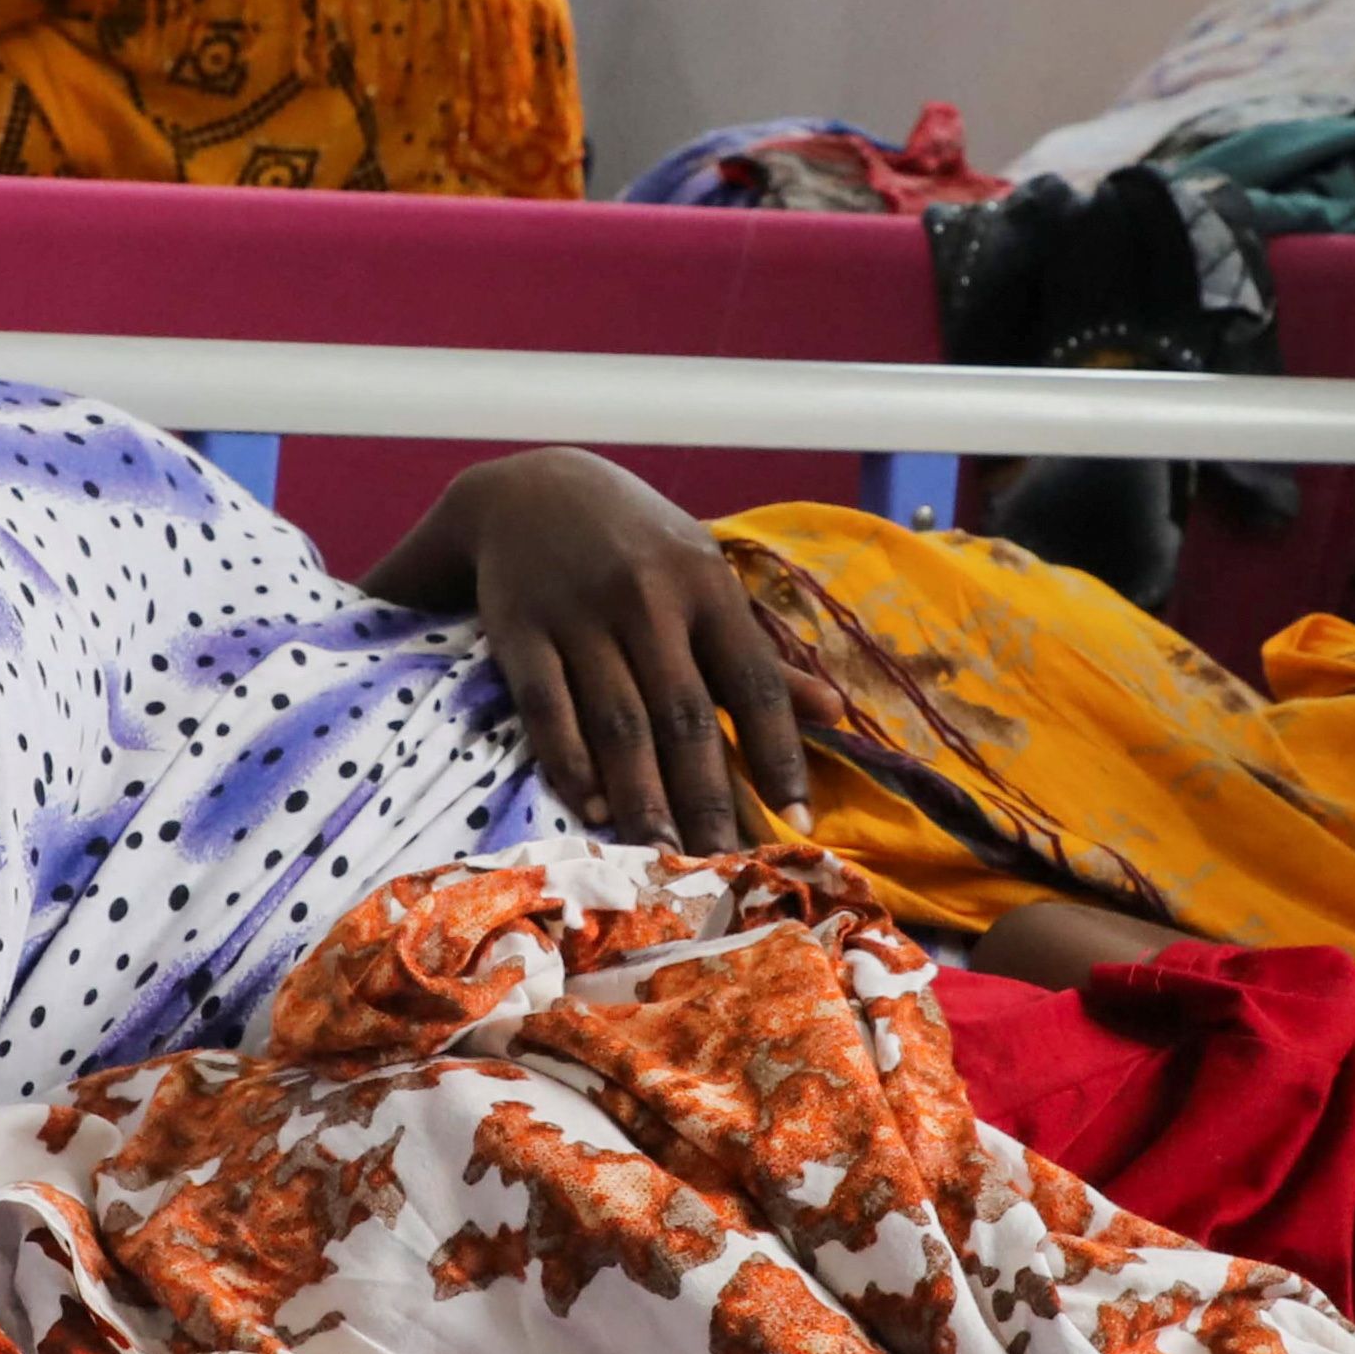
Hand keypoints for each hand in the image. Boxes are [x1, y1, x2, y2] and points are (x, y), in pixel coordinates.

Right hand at [391, 451, 840, 851]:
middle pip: (685, 715)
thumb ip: (761, 650)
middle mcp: (648, 598)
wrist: (528, 486)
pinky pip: (546, 706)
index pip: (754, 682)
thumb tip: (834, 711)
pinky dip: (569, 759)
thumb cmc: (636, 542)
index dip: (779, 755)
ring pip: (619, 720)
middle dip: (710, 798)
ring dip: (643, 795)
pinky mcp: (520, 629)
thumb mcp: (703, 575)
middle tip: (728, 866)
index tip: (798, 823)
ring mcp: (580, 614)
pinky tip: (590, 807)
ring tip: (663, 856)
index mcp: (706, 585)